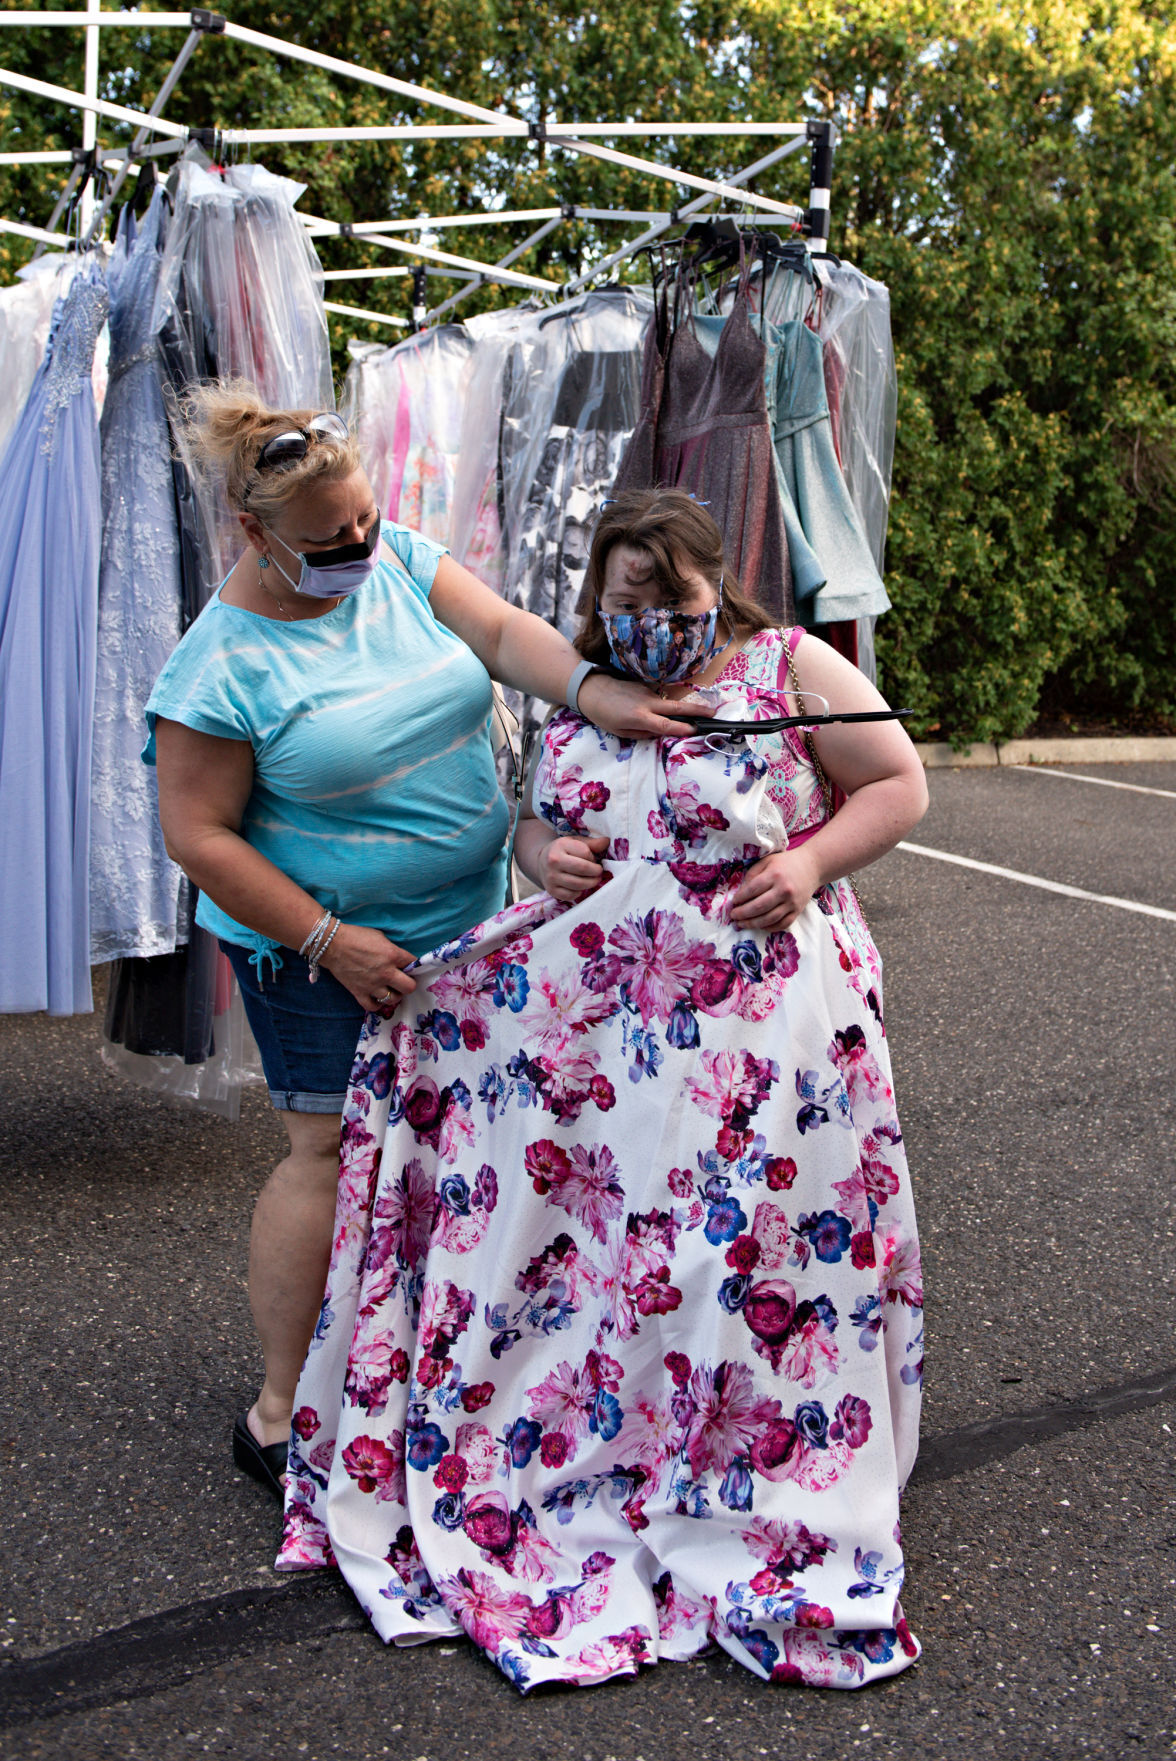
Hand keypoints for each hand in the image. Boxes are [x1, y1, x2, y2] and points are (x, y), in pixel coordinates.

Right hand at [321, 922, 416, 1012]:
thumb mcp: (380, 937)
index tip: (408, 966)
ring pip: (393, 999)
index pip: (413, 964)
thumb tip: (400, 960)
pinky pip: (373, 1007)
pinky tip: (377, 997)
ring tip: (390, 989)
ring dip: (394, 994)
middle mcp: (385, 973)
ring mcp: (372, 985)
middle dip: (408, 983)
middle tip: (403, 980)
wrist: (332, 944)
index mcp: (392, 955)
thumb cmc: (356, 936)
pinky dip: (377, 1004)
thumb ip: (392, 950)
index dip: (412, 965)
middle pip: (409, 987)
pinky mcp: (359, 992)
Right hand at [539, 834, 609, 902]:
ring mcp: (551, 877)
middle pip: (583, 869)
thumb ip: (592, 843)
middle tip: (599, 872)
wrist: (542, 861)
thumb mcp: (575, 842)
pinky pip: (571, 895)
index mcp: (561, 846)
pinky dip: (579, 892)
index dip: (594, 858)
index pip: (585, 853)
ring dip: (591, 883)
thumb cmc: (564, 851)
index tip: (594, 860)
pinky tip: (581, 887)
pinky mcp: (552, 890)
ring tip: (594, 880)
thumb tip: (607, 841)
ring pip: (578, 884)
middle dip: (596, 872)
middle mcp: (554, 861)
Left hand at [576, 672, 711, 738]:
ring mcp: (648, 692)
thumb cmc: (603, 714)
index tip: (697, 730)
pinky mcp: (646, 686)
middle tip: (715, 713)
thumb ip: (642, 734)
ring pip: (668, 704)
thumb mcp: (620, 732)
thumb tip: (659, 733)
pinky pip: (658, 699)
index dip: (682, 728)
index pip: (666, 725)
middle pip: (678, 707)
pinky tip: (654, 710)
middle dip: (697, 711)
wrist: (591, 688)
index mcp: (640, 717)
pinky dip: (662, 706)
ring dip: (681, 710)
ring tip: (692, 716)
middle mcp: (647, 702)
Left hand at [731, 847, 821, 931]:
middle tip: (733, 916)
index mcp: (774, 875)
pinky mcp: (798, 911)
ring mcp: (792, 902)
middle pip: (759, 907)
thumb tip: (741, 893)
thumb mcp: (767, 861)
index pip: (752, 890)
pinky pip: (782, 924)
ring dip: (752, 924)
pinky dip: (769, 928)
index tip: (733, 903)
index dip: (740, 898)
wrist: (812, 867)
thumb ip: (753, 874)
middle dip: (742, 914)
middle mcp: (784, 890)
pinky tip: (759, 926)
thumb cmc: (786, 863)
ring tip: (741, 924)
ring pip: (769, 918)